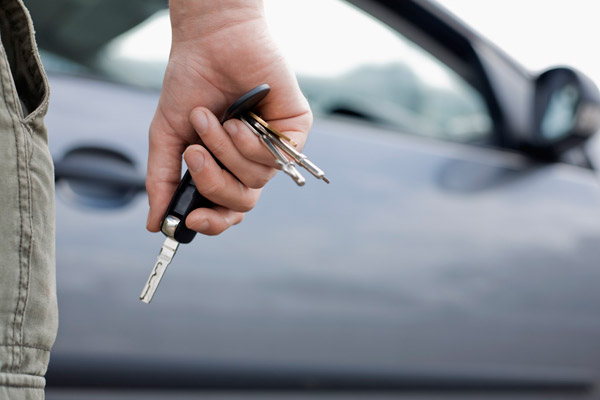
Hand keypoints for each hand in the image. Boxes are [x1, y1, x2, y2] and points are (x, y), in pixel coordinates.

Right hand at [146, 0, 311, 235]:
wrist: (210, 43)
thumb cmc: (190, 85)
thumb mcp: (167, 135)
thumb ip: (162, 179)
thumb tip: (154, 223)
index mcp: (224, 168)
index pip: (226, 210)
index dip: (212, 222)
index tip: (190, 220)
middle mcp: (250, 162)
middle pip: (242, 202)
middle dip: (214, 184)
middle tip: (195, 153)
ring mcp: (273, 149)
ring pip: (255, 179)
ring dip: (226, 150)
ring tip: (213, 118)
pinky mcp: (292, 132)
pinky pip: (277, 159)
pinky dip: (250, 142)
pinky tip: (239, 118)